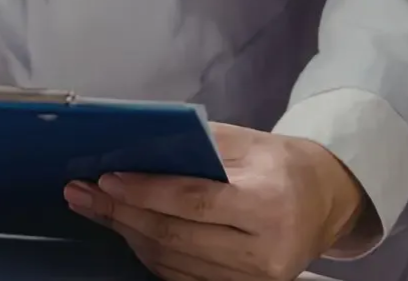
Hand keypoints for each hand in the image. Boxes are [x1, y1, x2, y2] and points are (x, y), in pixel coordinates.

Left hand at [64, 124, 367, 280]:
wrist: (325, 201)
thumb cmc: (280, 163)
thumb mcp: (247, 141)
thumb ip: (197, 144)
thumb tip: (137, 144)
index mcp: (268, 204)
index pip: (195, 201)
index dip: (146, 192)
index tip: (106, 179)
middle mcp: (264, 251)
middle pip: (177, 236)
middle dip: (122, 213)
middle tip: (82, 192)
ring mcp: (254, 280)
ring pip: (174, 261)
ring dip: (128, 233)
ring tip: (95, 208)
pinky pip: (183, 276)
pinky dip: (150, 252)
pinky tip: (126, 229)